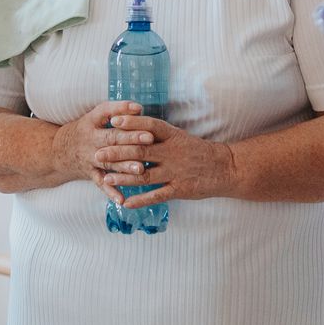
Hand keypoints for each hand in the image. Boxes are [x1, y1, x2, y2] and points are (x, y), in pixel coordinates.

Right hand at [47, 101, 156, 186]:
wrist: (58, 151)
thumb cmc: (85, 130)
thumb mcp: (95, 116)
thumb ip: (116, 111)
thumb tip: (139, 109)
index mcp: (91, 121)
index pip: (106, 112)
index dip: (121, 110)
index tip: (140, 110)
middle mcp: (90, 139)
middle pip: (112, 138)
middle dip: (131, 138)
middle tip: (149, 138)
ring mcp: (89, 158)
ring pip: (109, 162)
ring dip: (124, 166)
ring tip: (140, 168)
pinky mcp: (90, 173)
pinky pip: (101, 183)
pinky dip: (110, 192)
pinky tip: (122, 200)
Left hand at [91, 115, 238, 207]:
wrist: (225, 168)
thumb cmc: (198, 151)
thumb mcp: (180, 137)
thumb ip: (159, 134)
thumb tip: (134, 126)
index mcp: (173, 136)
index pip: (149, 125)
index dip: (131, 123)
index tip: (112, 121)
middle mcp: (172, 152)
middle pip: (141, 151)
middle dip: (117, 153)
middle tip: (98, 154)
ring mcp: (176, 171)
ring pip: (145, 175)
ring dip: (123, 178)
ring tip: (105, 178)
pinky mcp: (180, 189)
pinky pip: (157, 195)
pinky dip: (140, 200)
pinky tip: (125, 203)